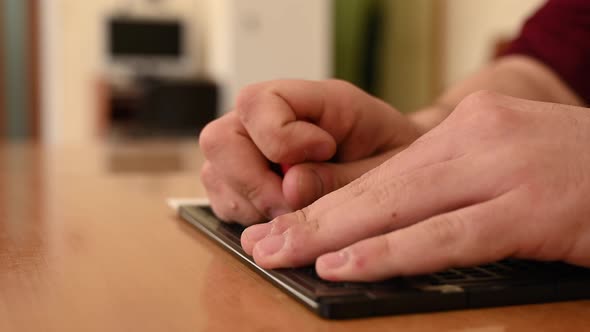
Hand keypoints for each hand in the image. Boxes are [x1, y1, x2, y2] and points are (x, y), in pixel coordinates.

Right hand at [199, 79, 420, 224]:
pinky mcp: (245, 176)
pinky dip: (247, 214)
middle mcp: (271, 119)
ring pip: (215, 172)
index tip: (323, 153)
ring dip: (250, 203)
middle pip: (220, 139)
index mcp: (311, 99)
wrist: (395, 162)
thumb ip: (342, 176)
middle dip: (253, 182)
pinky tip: (280, 216)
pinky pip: (222, 196)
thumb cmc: (394, 155)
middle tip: (293, 206)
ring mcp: (252, 147)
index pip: (257, 102)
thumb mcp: (386, 166)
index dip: (280, 138)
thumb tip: (290, 189)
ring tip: (293, 212)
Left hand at [241, 91, 589, 280]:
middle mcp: (476, 139)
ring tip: (281, 255)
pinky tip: (345, 265)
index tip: (284, 223)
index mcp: (465, 129)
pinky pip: (445, 236)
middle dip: (312, 219)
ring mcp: (503, 170)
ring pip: (398, 207)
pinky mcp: (529, 209)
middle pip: (377, 186)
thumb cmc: (574, 172)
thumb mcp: (502, 161)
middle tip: (262, 243)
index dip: (327, 201)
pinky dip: (390, 253)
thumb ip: (447, 183)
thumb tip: (386, 219)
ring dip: (332, 235)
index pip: (380, 172)